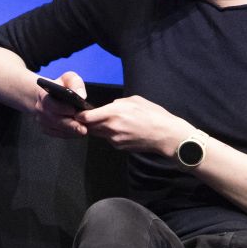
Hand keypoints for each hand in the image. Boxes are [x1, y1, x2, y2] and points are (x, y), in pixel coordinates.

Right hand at [34, 70, 89, 138]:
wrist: (49, 96)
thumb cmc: (62, 87)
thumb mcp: (68, 79)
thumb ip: (75, 83)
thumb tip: (81, 95)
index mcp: (43, 96)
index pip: (51, 104)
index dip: (62, 108)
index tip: (74, 111)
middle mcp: (40, 109)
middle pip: (55, 120)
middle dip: (70, 125)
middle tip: (83, 129)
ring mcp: (42, 121)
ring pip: (57, 129)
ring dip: (70, 131)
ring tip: (83, 131)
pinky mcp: (46, 129)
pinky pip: (58, 134)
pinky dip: (68, 135)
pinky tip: (77, 133)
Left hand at [78, 93, 192, 156]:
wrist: (167, 135)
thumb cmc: (154, 114)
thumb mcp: (135, 100)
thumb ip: (117, 103)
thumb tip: (109, 106)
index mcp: (113, 113)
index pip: (86, 117)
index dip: (80, 115)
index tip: (79, 112)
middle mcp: (110, 127)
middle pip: (89, 126)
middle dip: (88, 122)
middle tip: (91, 117)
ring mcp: (114, 139)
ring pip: (98, 133)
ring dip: (99, 128)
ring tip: (111, 122)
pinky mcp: (119, 147)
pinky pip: (108, 139)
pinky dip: (110, 134)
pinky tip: (122, 130)